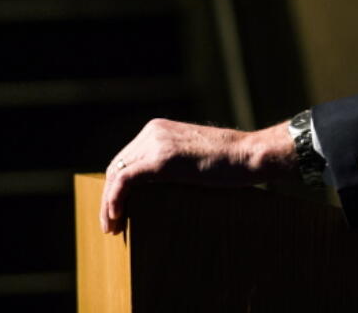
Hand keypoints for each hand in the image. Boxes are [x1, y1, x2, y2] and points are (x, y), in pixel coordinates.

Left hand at [99, 118, 294, 234]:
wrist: (249, 154)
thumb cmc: (230, 161)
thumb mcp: (193, 156)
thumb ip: (173, 162)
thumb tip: (156, 189)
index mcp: (158, 129)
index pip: (125, 159)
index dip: (115, 186)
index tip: (116, 210)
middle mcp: (153, 132)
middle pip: (116, 167)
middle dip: (108, 197)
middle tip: (111, 224)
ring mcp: (156, 144)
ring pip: (116, 175)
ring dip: (108, 204)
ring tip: (112, 227)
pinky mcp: (162, 160)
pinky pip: (125, 181)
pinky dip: (114, 200)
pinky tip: (116, 217)